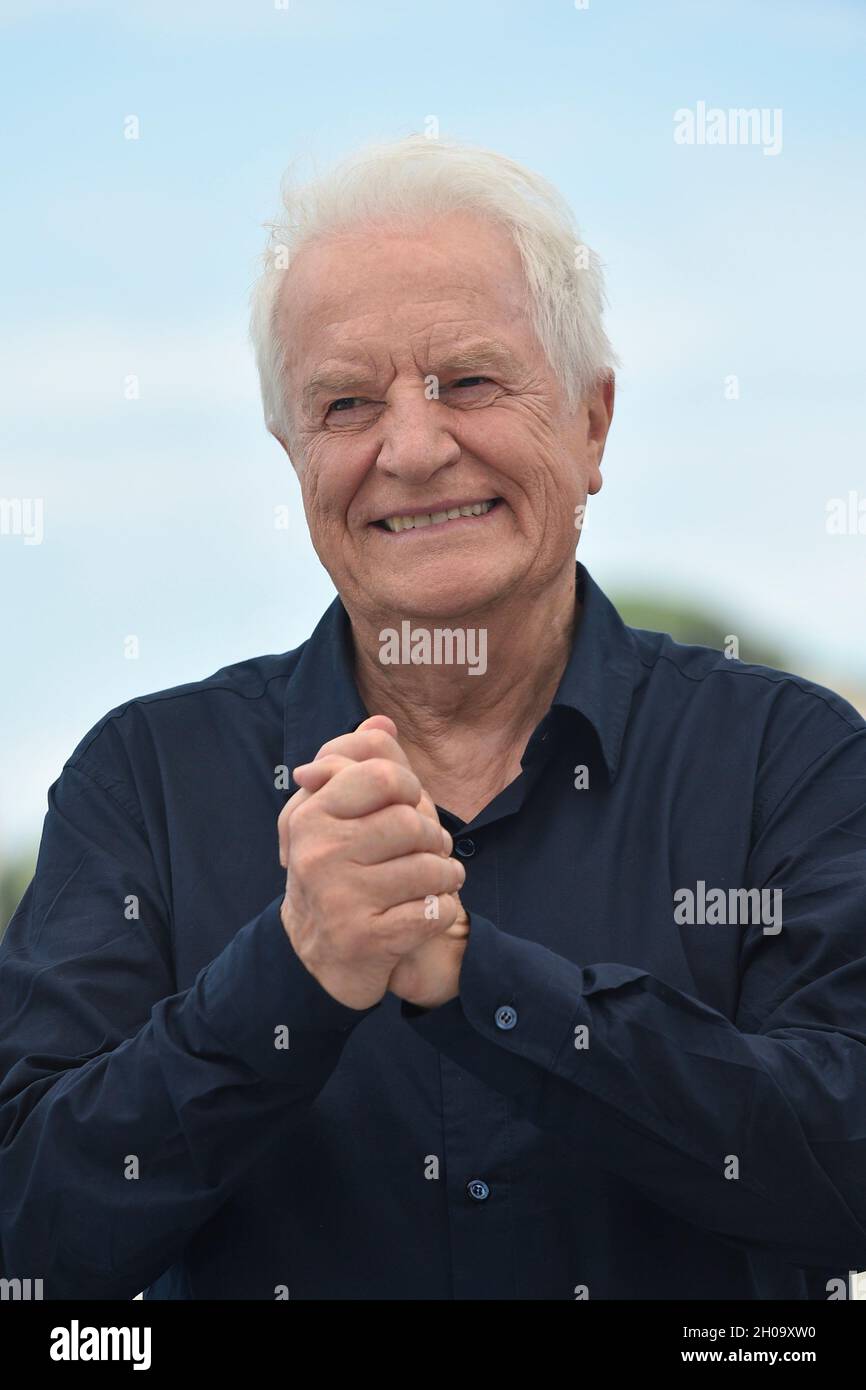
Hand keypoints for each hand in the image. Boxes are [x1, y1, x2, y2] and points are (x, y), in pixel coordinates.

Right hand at [277, 720, 465, 1009]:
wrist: (316, 956)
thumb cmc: (340, 871)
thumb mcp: (339, 814)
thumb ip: (362, 765)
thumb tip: (382, 720)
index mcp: (311, 814)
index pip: (384, 775)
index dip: (410, 789)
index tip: (408, 807)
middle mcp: (319, 853)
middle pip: (413, 822)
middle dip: (433, 839)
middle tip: (427, 852)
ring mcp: (340, 898)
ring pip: (431, 867)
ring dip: (446, 876)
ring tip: (434, 881)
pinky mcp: (366, 938)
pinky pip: (436, 909)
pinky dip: (443, 911)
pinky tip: (426, 912)